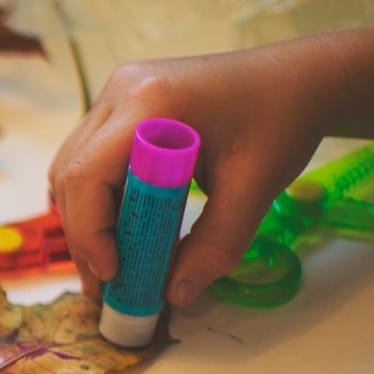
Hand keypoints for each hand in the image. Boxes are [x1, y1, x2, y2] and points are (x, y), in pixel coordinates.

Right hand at [49, 49, 324, 306]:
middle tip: (106, 282)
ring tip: (109, 259)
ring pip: (72, 166)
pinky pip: (87, 156)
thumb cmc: (282, 120)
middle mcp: (120, 92)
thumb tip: (176, 295)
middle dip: (84, 234)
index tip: (114, 274)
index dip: (90, 231)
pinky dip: (94, 196)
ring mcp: (116, 94)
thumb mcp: (255, 186)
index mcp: (149, 103)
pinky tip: (116, 222)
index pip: (88, 174)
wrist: (301, 77)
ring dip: (84, 216)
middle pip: (71, 173)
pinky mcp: (121, 105)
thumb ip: (217, 245)